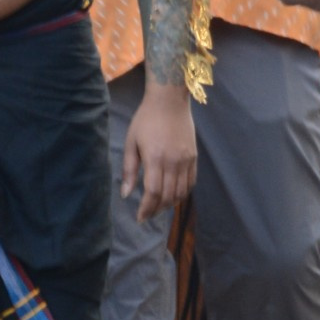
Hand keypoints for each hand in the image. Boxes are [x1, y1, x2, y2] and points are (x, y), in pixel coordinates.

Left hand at [121, 80, 196, 223]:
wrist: (170, 101)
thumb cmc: (146, 120)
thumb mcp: (131, 142)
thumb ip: (130, 169)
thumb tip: (126, 194)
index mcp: (155, 158)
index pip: (153, 192)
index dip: (146, 209)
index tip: (140, 218)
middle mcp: (173, 162)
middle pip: (168, 196)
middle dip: (156, 210)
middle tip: (147, 215)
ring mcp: (186, 160)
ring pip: (181, 192)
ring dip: (170, 204)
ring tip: (158, 208)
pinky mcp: (194, 157)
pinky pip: (191, 182)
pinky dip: (182, 194)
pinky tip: (173, 196)